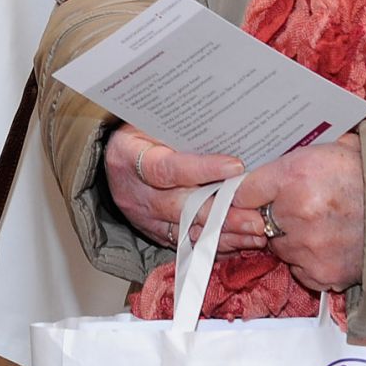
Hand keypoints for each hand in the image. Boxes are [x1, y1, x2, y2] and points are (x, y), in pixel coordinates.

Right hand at [103, 126, 265, 252]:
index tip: (235, 166)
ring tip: (255, 233)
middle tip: (255, 218)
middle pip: (181, 208)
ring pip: (186, 231)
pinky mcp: (154, 233)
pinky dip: (214, 244)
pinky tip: (240, 242)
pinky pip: (186, 243)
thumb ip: (178, 126)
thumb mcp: (149, 120)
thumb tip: (221, 123)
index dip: (202, 169)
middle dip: (221, 215)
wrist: (110, 161)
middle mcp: (136, 192)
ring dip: (223, 234)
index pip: (167, 168)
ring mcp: (144, 217)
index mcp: (130, 157)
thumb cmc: (136, 134)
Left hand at [233, 137, 365, 292]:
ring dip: (293, 240)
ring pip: (280, 247)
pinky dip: (310, 261)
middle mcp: (297, 212)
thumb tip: (257, 165)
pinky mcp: (322, 273)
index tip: (249, 197)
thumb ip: (291, 159)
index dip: (248, 194)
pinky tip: (332, 244)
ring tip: (323, 225)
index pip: (245, 191)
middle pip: (260, 222)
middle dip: (275, 216)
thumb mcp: (329, 149)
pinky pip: (300, 269)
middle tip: (300, 208)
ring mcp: (308, 246)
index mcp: (295, 174)